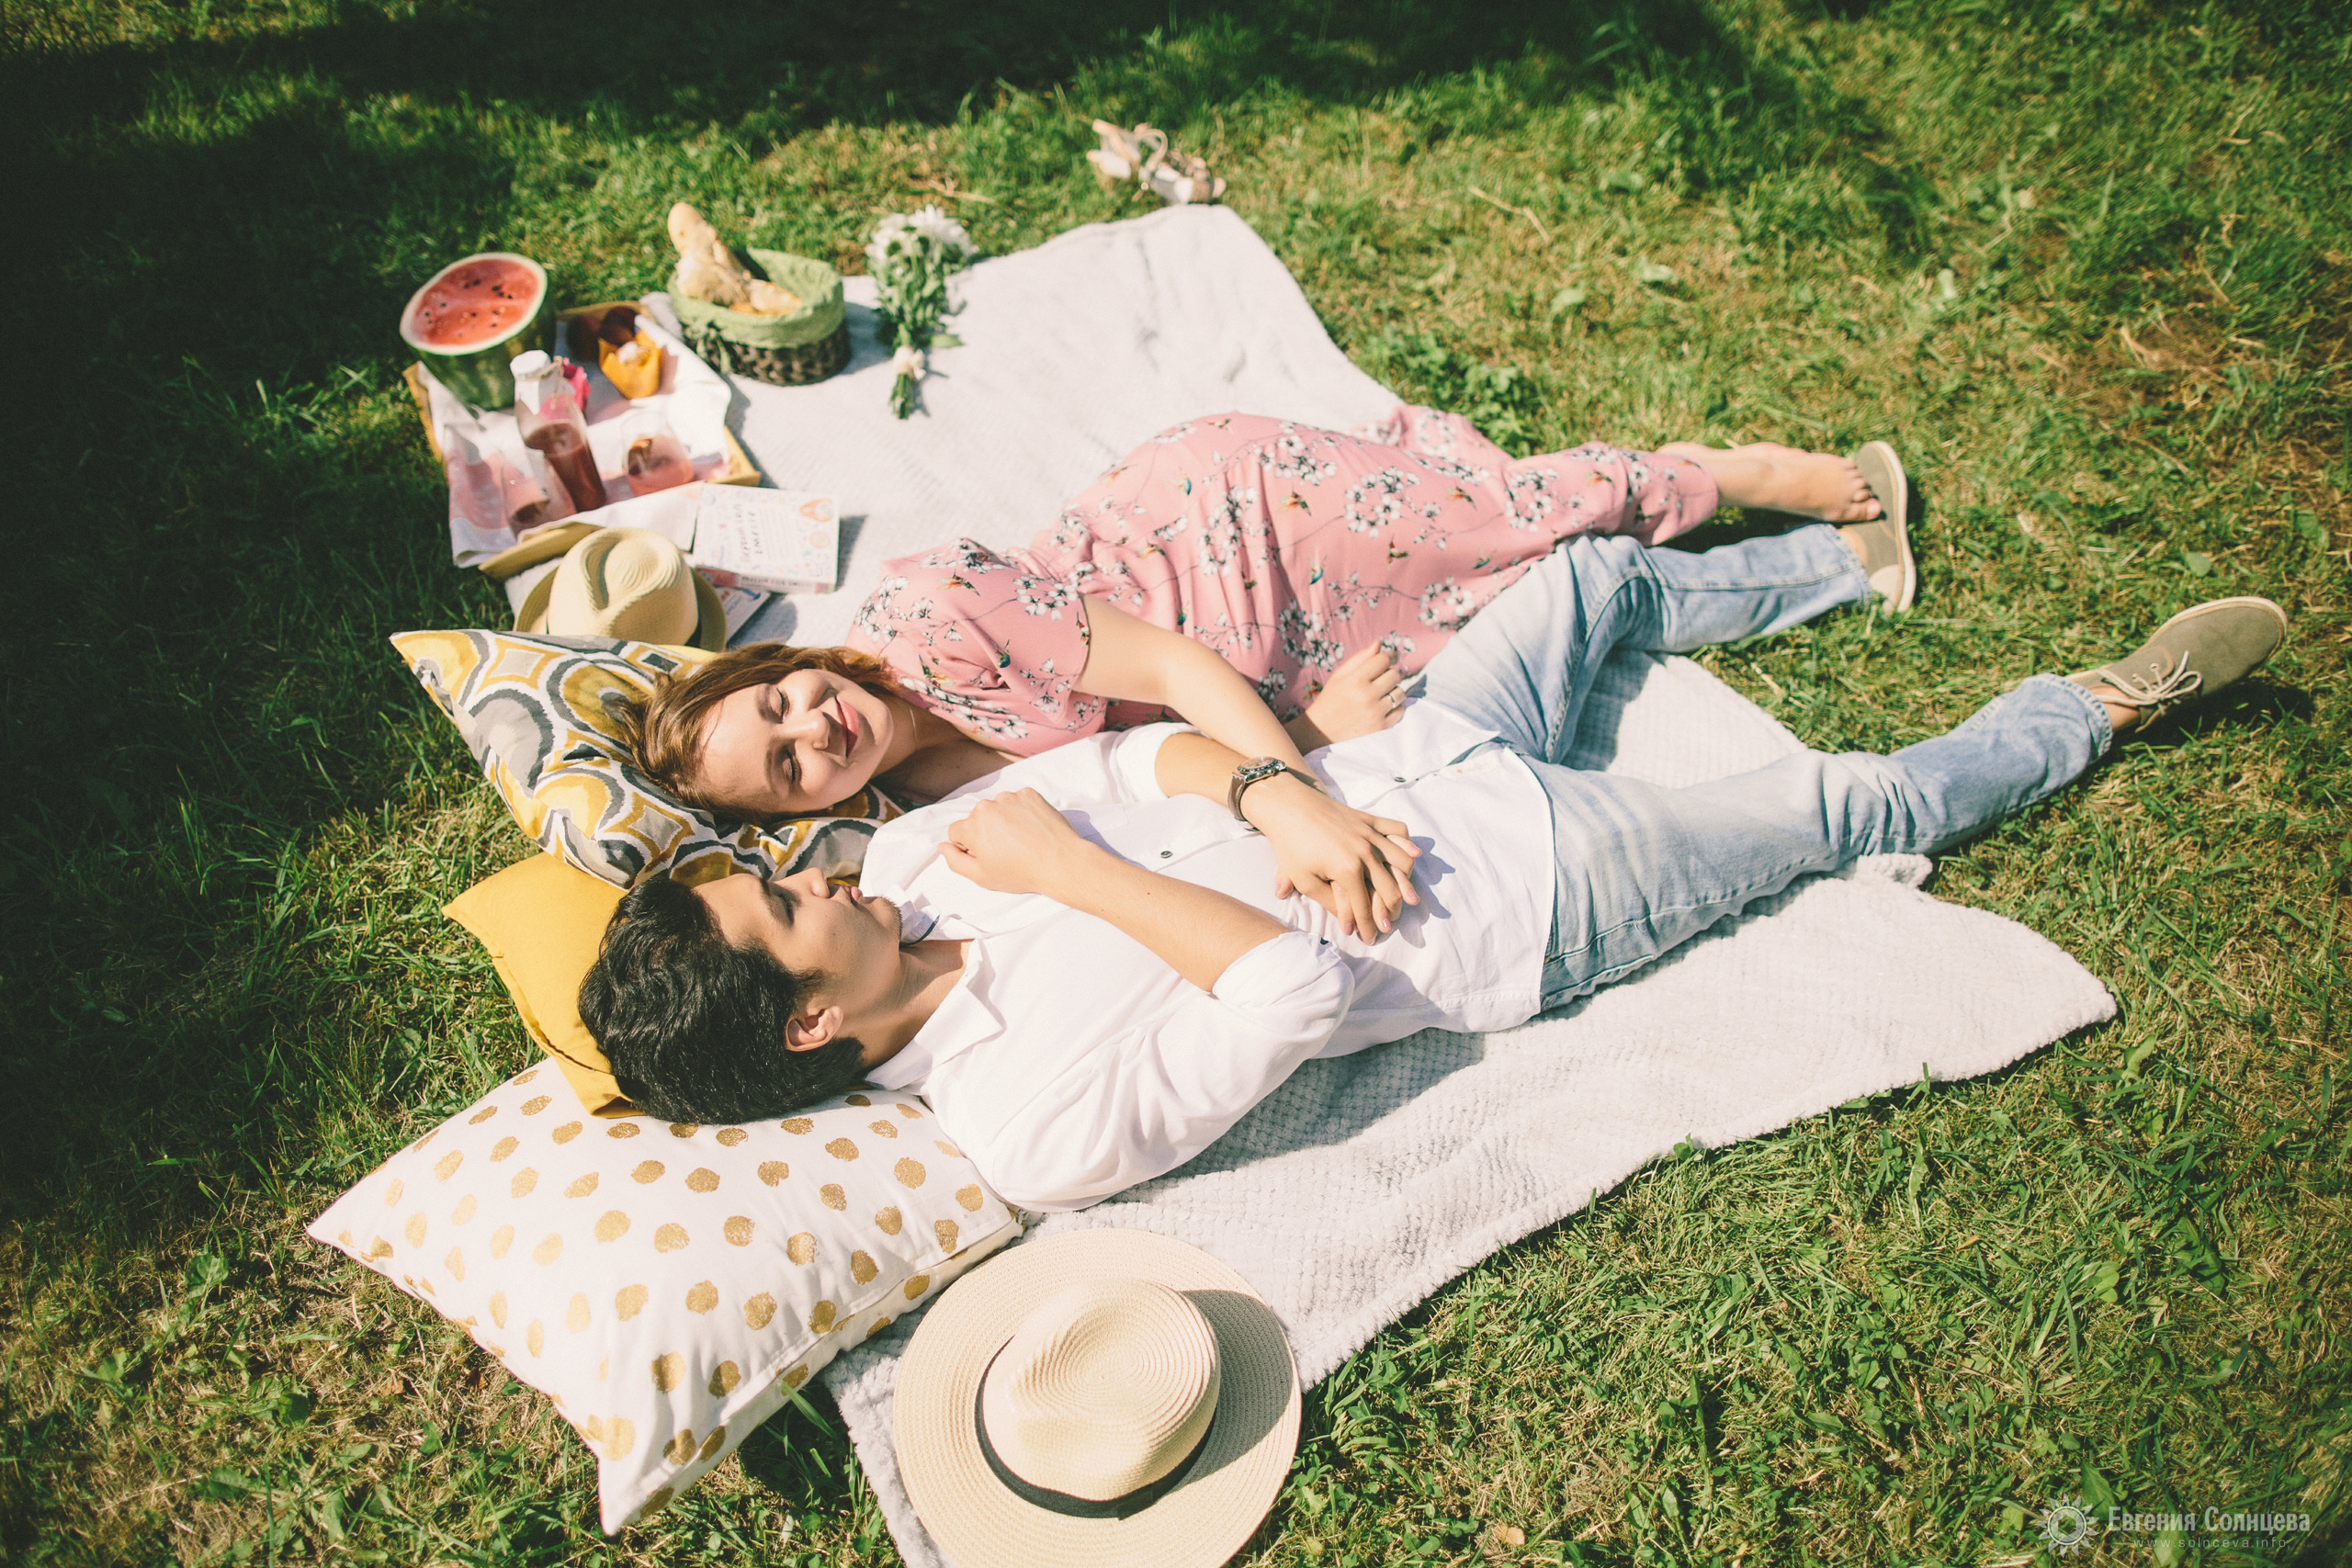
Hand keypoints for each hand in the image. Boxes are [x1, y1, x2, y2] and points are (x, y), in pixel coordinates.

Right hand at [939, 789, 1099, 895]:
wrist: (1060, 862)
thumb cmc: (1021, 872)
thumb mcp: (981, 877)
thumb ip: (955, 861)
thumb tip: (943, 846)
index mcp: (971, 826)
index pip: (956, 832)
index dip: (969, 847)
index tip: (987, 855)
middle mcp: (987, 806)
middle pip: (977, 818)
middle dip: (986, 832)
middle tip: (1006, 850)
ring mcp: (1010, 797)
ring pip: (997, 808)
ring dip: (1003, 819)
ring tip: (1021, 839)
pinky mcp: (1029, 794)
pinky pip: (1018, 801)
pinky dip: (1022, 812)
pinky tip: (1031, 828)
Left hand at [1241, 773, 1419, 936]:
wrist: (1288, 806)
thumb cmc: (1291, 845)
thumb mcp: (1304, 880)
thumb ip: (1328, 903)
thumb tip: (1348, 923)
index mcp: (1348, 869)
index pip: (1364, 907)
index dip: (1367, 927)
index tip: (1369, 940)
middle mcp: (1365, 851)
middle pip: (1390, 889)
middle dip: (1390, 913)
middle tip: (1388, 926)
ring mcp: (1370, 833)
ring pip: (1402, 862)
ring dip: (1406, 883)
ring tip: (1406, 899)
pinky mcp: (1369, 819)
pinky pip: (1397, 830)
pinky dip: (1407, 843)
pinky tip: (1410, 857)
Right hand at [1294, 645, 1406, 749]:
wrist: (1321, 732)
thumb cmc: (1330, 699)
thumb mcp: (1339, 675)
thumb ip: (1360, 658)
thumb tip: (1379, 643)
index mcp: (1356, 680)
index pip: (1383, 660)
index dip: (1390, 656)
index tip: (1393, 656)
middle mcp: (1367, 695)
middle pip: (1395, 675)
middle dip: (1390, 674)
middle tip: (1381, 678)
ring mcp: (1375, 713)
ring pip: (1400, 693)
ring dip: (1393, 690)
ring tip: (1381, 694)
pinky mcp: (1381, 727)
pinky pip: (1400, 710)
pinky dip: (1395, 707)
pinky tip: (1382, 707)